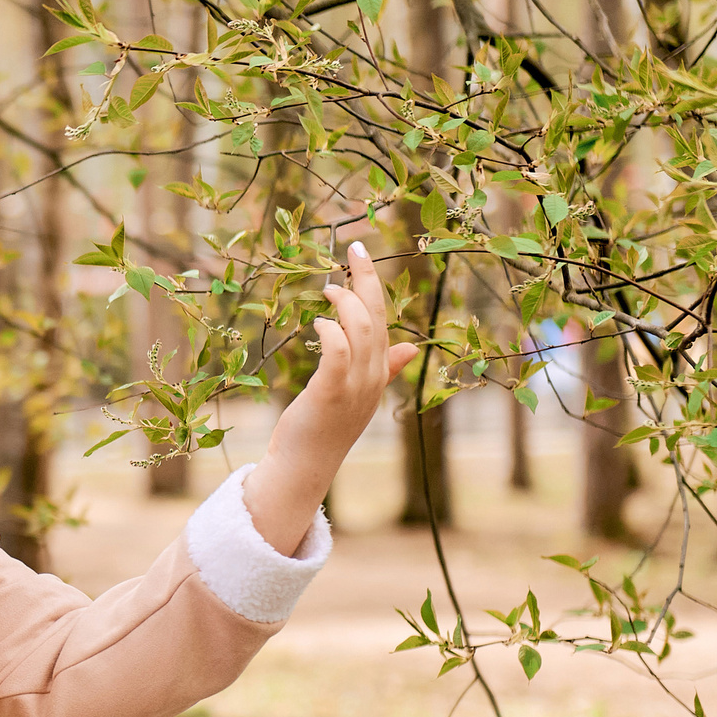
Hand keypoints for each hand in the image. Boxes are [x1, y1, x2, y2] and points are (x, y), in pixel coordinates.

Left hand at [245, 240, 419, 554]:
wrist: (304, 467)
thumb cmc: (324, 428)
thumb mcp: (358, 394)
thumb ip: (384, 368)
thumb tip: (412, 348)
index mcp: (377, 374)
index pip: (384, 320)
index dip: (374, 287)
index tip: (360, 255)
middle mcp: (371, 378)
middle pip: (376, 318)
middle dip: (366, 280)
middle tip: (354, 249)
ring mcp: (354, 387)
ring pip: (362, 331)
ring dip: (346, 303)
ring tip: (328, 286)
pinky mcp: (330, 394)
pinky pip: (338, 354)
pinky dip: (332, 332)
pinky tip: (318, 324)